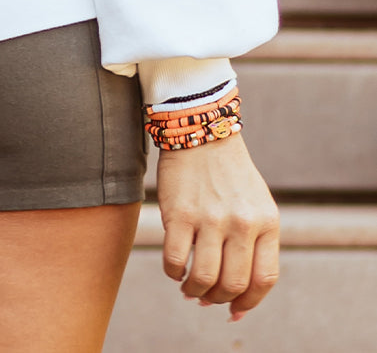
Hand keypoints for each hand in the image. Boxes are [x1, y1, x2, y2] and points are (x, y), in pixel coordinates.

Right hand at [156, 130, 279, 320]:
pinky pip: (176, 261)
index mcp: (266, 221)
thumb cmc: (229, 175)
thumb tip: (237, 304)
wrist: (201, 131)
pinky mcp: (179, 214)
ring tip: (189, 288)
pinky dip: (174, 274)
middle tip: (207, 297)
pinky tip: (175, 269)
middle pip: (233, 284)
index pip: (264, 279)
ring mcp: (210, 218)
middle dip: (218, 300)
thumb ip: (254, 247)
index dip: (249, 302)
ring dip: (195, 292)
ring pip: (205, 279)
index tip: (234, 310)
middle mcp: (242, 222)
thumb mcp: (256, 205)